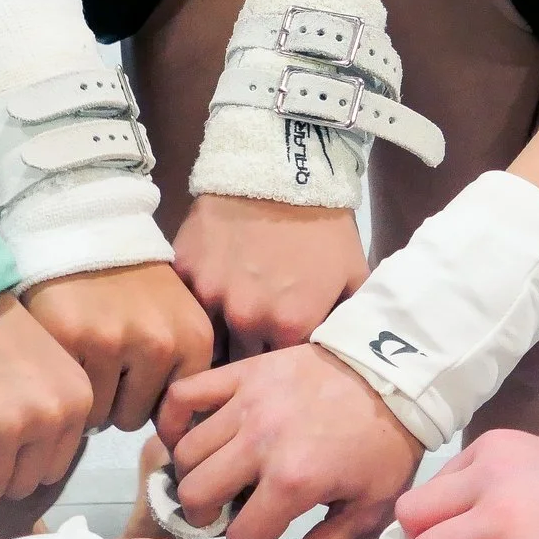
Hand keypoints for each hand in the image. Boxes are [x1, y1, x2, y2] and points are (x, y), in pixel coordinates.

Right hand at [21, 264, 214, 431]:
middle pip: (134, 418)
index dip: (149, 401)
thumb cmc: (131, 281)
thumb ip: (179, 368)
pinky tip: (70, 351)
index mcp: (194, 340)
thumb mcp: (175, 318)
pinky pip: (70, 393)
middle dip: (117, 401)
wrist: (85, 227)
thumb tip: (178, 433)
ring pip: (101, 413)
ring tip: (87, 357)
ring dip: (91, 396)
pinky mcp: (70, 338)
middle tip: (105, 364)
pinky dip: (67, 382)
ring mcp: (113, 341)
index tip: (135, 381)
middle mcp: (160, 343)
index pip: (174, 410)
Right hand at [155, 344, 422, 538]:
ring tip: (217, 480)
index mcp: (294, 481)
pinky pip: (183, 396)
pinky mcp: (242, 373)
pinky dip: (173, 422)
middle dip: (208, 517)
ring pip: (186, 453)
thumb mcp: (368, 514)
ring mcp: (247, 402)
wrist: (396, 378)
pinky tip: (187, 441)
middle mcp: (261, 441)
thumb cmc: (385, 450)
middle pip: (197, 496)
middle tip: (230, 515)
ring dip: (195, 476)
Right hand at [172, 196, 367, 357]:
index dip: (277, 367)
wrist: (282, 169)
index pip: (277, 370)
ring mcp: (210, 294)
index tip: (276, 363)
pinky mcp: (185, 270)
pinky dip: (196, 303)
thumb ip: (346, 322)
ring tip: (224, 329)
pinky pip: (186, 301)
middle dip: (245, 357)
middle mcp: (246, 318)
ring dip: (215, 335)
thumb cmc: (324, 225)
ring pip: (206, 337)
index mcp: (290, 326)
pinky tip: (207, 294)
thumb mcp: (354, 276)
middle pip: (238, 360)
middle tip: (249, 347)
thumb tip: (345, 355)